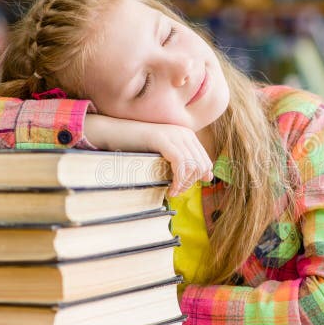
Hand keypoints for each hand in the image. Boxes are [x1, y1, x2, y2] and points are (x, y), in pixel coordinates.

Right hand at [85, 113, 212, 195]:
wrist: (114, 132)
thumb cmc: (137, 146)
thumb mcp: (165, 154)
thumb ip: (186, 162)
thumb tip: (209, 176)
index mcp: (188, 135)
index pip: (205, 161)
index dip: (198, 179)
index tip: (183, 188)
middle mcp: (184, 133)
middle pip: (201, 165)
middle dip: (191, 183)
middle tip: (176, 192)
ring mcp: (174, 135)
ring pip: (193, 166)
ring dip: (184, 184)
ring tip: (172, 192)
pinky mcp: (163, 139)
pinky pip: (181, 164)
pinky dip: (179, 181)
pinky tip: (170, 189)